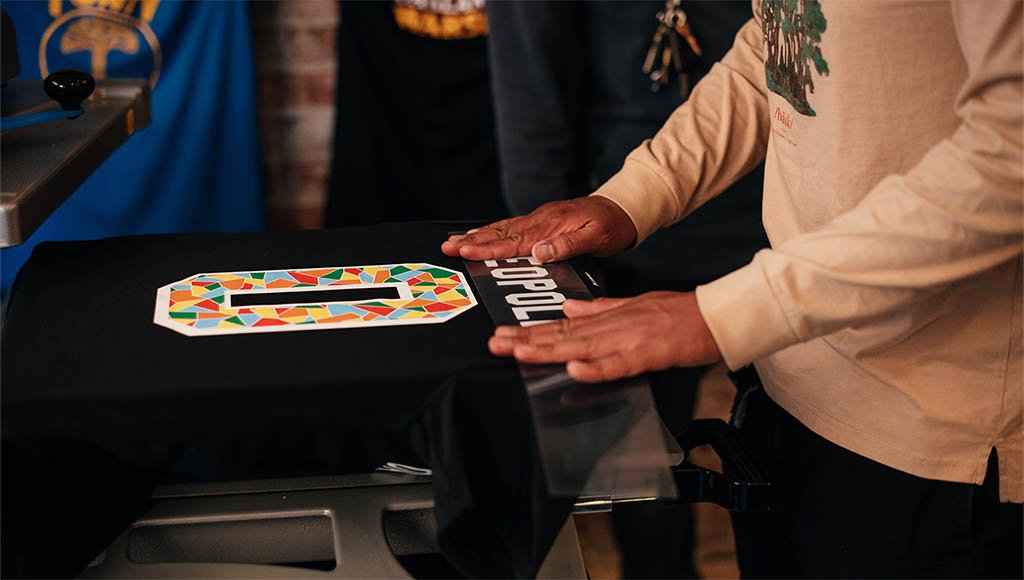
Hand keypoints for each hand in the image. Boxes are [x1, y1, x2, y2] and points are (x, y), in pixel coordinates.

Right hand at [441, 196, 636, 262]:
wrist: (624, 208)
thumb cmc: (612, 226)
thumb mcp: (597, 237)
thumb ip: (568, 245)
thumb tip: (540, 252)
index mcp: (551, 225)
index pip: (514, 241)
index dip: (488, 248)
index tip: (466, 252)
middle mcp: (541, 220)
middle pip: (500, 233)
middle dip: (472, 241)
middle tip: (448, 248)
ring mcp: (540, 219)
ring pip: (502, 229)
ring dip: (477, 236)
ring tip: (454, 242)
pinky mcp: (542, 221)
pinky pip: (511, 227)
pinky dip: (492, 232)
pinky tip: (480, 235)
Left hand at [488, 291, 721, 382]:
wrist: (714, 315)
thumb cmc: (677, 312)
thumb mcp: (632, 304)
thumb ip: (599, 308)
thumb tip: (569, 309)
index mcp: (607, 317)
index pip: (560, 326)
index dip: (530, 331)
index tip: (504, 334)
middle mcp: (611, 327)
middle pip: (563, 335)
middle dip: (527, 340)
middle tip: (496, 344)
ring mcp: (627, 340)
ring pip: (581, 347)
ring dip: (550, 351)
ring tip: (521, 353)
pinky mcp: (646, 355)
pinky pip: (617, 365)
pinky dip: (596, 368)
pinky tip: (574, 370)